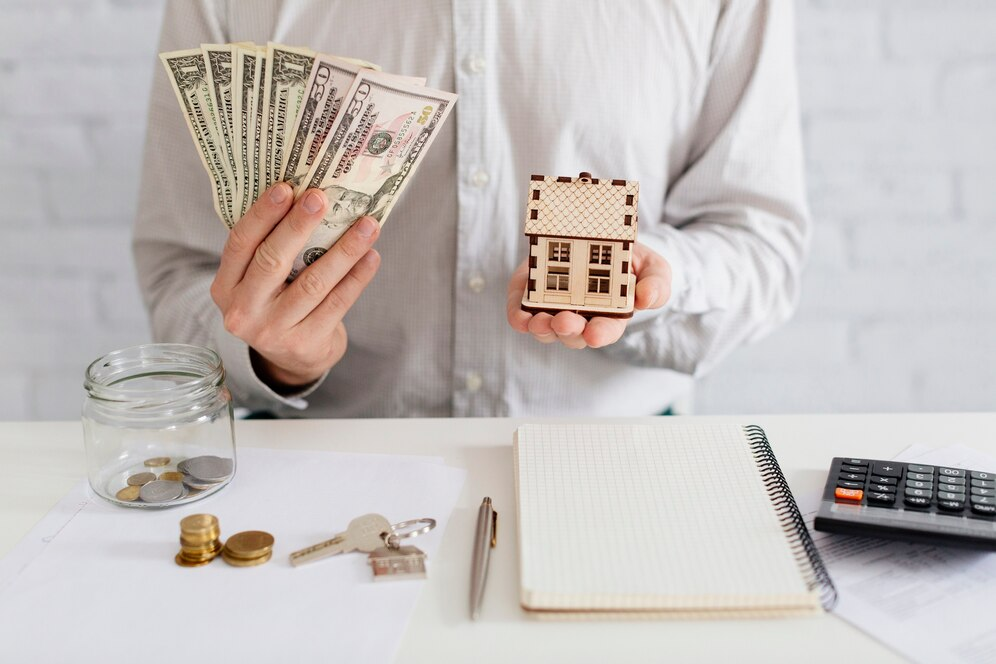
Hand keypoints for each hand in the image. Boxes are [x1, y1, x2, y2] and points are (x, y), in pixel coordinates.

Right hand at [210, 182, 380, 390]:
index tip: (286, 187)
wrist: (294, 359)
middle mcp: (244, 311)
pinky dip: (357, 277)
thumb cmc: (279, 303)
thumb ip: (271, 247)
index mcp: (226, 286)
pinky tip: (372, 256)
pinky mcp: (306, 343)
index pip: (240, 243)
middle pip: (272, 261)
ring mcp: (274, 331)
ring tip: (367, 225)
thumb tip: (307, 197)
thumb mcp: (260, 282)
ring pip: (313, 283)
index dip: (263, 214)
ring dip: (344, 250)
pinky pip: (337, 303)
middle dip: (299, 225)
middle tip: (322, 197)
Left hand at [506, 242, 670, 348]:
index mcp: (611, 317)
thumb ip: (656, 285)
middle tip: (565, 322)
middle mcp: (581, 318)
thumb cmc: (632, 262)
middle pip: (571, 334)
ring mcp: (554, 309)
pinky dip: (519, 317)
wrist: (601, 240)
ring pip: (545, 329)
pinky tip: (520, 317)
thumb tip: (646, 299)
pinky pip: (522, 314)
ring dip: (541, 328)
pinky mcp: (532, 296)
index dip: (600, 334)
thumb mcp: (653, 269)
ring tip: (539, 321)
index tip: (595, 334)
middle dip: (567, 330)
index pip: (605, 331)